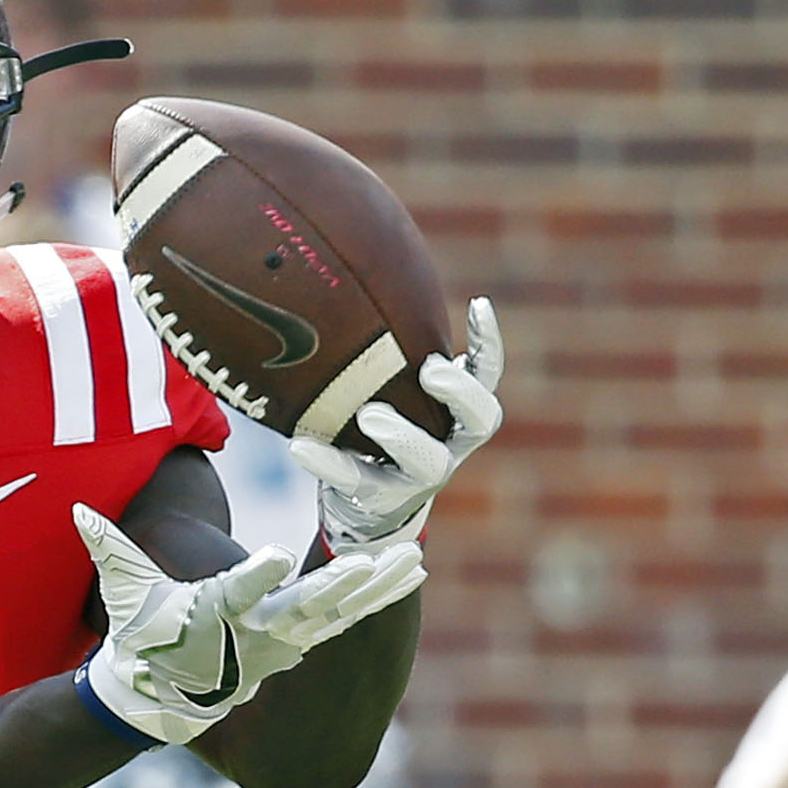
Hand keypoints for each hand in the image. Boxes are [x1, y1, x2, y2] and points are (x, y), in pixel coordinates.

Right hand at [75, 504, 425, 745]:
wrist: (160, 693)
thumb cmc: (142, 634)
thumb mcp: (125, 592)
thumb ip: (110, 547)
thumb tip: (80, 510)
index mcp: (212, 613)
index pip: (234, 593)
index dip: (254, 576)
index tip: (275, 558)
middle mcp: (254, 632)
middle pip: (305, 607)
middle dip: (341, 586)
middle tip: (375, 561)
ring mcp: (282, 643)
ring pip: (339, 614)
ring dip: (377, 588)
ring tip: (415, 559)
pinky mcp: (298, 645)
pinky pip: (348, 621)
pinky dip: (379, 599)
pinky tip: (409, 574)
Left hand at [289, 296, 505, 554]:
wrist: (365, 506)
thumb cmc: (375, 430)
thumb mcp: (386, 390)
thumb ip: (383, 356)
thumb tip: (346, 281)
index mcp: (456, 411)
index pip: (487, 373)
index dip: (488, 342)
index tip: (478, 303)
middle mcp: (449, 442)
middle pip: (481, 420)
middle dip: (460, 393)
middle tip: (430, 369)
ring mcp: (418, 476)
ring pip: (429, 460)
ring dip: (402, 435)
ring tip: (370, 415)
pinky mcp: (380, 499)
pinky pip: (358, 481)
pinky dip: (328, 463)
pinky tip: (299, 446)